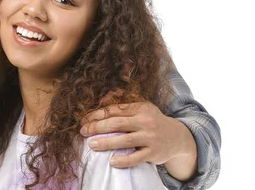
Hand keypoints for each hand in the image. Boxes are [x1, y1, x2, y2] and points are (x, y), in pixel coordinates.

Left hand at [80, 101, 196, 180]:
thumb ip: (124, 106)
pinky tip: (112, 161)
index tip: (84, 120)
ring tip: (92, 145)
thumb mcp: (142, 108)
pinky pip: (136, 158)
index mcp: (140, 108)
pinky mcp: (154, 153)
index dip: (96, 115)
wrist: (178, 137)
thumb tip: (102, 99)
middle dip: (97, 127)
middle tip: (83, 132)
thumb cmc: (153, 121)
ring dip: (106, 143)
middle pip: (116, 123)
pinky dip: (123, 160)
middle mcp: (145, 121)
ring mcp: (150, 138)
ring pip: (124, 141)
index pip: (114, 110)